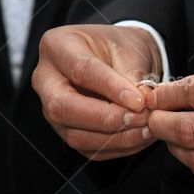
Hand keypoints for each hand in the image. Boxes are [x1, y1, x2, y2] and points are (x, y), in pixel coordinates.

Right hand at [32, 24, 161, 159]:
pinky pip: (88, 148)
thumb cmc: (121, 47)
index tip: (139, 100)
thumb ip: (133, 75)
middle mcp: (46, 79)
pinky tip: (140, 137)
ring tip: (147, 128)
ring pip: (74, 134)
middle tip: (140, 117)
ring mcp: (52, 109)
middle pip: (63, 106)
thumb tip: (141, 104)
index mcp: (57, 46)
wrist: (120, 58)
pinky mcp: (66, 130)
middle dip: (105, 118)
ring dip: (115, 137)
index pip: (80, 70)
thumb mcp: (131, 49)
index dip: (110, 88)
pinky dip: (117, 146)